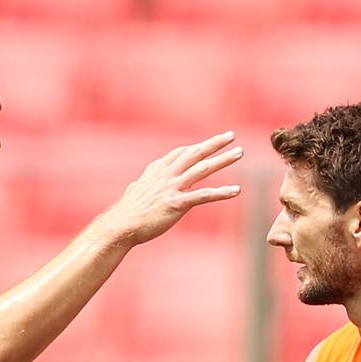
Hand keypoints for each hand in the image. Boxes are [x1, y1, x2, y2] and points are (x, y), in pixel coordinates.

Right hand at [96, 131, 242, 246]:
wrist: (121, 225)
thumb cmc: (127, 212)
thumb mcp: (135, 192)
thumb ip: (141, 185)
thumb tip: (136, 186)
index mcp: (157, 170)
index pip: (181, 152)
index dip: (197, 146)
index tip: (210, 142)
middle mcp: (167, 174)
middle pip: (195, 153)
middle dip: (214, 143)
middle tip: (231, 136)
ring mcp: (173, 187)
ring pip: (203, 168)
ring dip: (223, 159)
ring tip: (239, 153)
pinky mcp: (178, 203)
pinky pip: (204, 195)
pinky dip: (222, 192)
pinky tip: (236, 190)